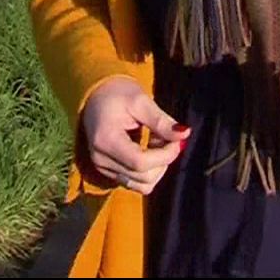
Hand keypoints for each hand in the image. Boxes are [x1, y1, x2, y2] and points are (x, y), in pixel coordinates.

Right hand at [79, 77, 187, 194]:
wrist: (95, 96)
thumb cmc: (117, 94)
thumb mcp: (141, 101)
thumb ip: (161, 121)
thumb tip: (184, 134)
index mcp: (106, 140)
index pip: (140, 162)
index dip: (165, 155)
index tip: (177, 140)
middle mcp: (100, 160)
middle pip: (143, 177)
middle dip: (163, 160)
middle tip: (168, 137)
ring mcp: (102, 168)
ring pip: (142, 185)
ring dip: (157, 167)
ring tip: (156, 142)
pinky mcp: (108, 172)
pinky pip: (136, 184)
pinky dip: (149, 171)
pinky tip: (149, 150)